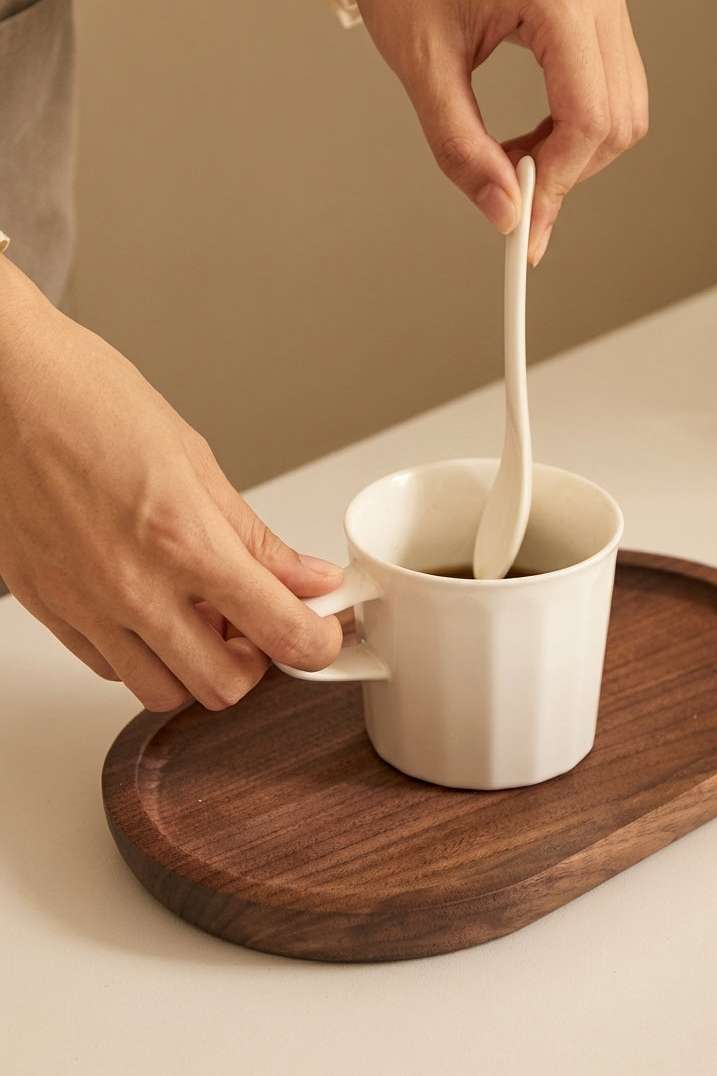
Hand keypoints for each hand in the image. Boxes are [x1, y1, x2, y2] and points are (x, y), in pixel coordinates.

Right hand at [0, 255, 343, 711]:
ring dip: (195, 669)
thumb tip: (307, 578)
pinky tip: (152, 610)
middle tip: (263, 627)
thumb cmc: (88, 401)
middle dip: (256, 666)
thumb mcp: (197, 461)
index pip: (279, 630)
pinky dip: (141, 656)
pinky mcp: (45, 606)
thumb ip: (256, 537)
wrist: (2, 384)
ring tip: (205, 619)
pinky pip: (105, 667)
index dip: (318, 644)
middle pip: (221, 687)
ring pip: (160, 691)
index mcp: (182, 540)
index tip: (324, 634)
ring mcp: (82, 604)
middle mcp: (130, 586)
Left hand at [340, 0, 647, 262]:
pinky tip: (531, 137)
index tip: (523, 226)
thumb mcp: (422, 66)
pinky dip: (576, 131)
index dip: (556, 184)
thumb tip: (504, 213)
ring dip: (574, 156)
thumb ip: (460, 148)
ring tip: (512, 159)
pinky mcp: (596, 10)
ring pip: (623, 111)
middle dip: (566, 173)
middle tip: (510, 193)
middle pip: (617, 121)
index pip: (587, 118)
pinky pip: (611, 90)